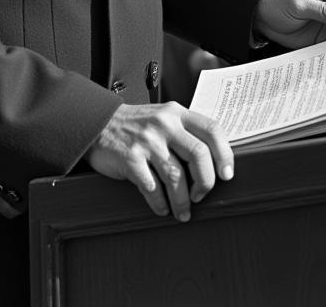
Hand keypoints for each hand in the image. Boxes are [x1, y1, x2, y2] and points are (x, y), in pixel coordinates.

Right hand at [85, 102, 233, 221]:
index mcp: (177, 113)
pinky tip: (162, 208)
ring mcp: (147, 141)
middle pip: (199, 155)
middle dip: (205, 183)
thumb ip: (186, 132)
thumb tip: (215, 164)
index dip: (225, 155)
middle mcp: (164, 124)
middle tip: (201, 196)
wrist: (98, 123)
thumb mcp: (164, 118)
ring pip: (176, 177)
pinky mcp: (130, 158)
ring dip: (182, 202)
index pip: (212, 129)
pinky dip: (160, 204)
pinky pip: (152, 189)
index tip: (227, 175)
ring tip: (182, 212)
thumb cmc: (137, 125)